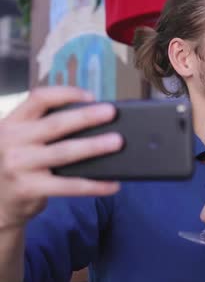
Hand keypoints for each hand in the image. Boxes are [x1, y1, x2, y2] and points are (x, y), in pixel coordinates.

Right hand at [0, 87, 122, 228]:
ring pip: (65, 152)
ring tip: (117, 142)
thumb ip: (42, 129)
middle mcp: (11, 141)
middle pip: (55, 124)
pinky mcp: (29, 188)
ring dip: (94, 146)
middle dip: (87, 116)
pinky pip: (69, 186)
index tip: (91, 96)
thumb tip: (93, 119)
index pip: (38, 99)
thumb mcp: (19, 141)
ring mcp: (19, 165)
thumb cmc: (18, 165)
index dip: (66, 94)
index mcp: (11, 122)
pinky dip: (94, 185)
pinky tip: (112, 184)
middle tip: (111, 112)